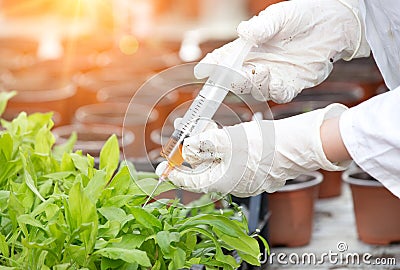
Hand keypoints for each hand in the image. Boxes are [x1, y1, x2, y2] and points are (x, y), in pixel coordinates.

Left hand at [156, 104, 350, 196]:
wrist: (296, 146)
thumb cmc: (262, 146)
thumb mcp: (225, 141)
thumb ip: (202, 145)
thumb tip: (187, 149)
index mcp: (222, 182)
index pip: (191, 180)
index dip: (174, 172)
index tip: (161, 169)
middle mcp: (231, 183)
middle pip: (204, 167)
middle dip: (194, 148)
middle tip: (187, 129)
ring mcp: (244, 177)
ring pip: (218, 160)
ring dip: (209, 143)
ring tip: (206, 124)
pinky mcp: (254, 168)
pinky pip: (231, 159)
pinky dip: (223, 146)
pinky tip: (222, 131)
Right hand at [195, 0, 369, 102]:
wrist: (332, 24)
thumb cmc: (302, 16)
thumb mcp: (280, 16)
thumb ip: (262, 27)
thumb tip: (244, 32)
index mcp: (248, 48)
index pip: (225, 59)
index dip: (213, 66)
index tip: (203, 71)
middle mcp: (257, 64)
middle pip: (236, 79)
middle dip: (231, 80)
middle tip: (232, 74)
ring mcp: (273, 76)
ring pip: (254, 89)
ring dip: (253, 84)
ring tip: (261, 70)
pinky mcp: (290, 85)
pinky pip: (278, 94)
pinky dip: (274, 90)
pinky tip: (276, 80)